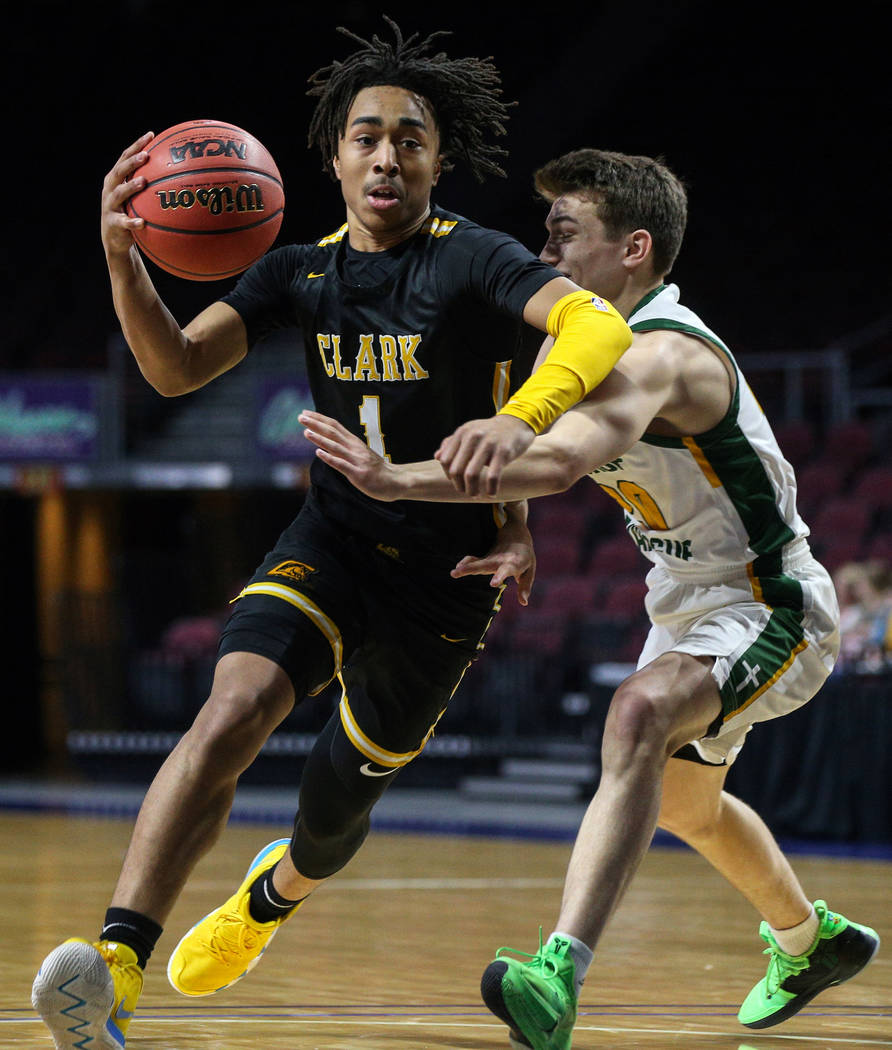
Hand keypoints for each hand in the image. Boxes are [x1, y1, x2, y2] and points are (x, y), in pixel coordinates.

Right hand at [101, 132, 153, 257]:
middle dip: (132, 162)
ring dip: (130, 187)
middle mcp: (110, 190)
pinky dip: (133, 222)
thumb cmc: (131, 214)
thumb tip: (181, 173)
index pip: (125, 158)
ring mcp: (110, 206)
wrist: (116, 241)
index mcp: (116, 180)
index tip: (151, 134)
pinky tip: (143, 223)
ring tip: (143, 182)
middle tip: (146, 156)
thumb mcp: (138, 198)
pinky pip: (124, 223)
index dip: (137, 145)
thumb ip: (150, 185)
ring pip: (118, 193)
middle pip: (119, 171)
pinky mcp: (113, 224)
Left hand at [300, 410, 397, 499]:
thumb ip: (344, 447)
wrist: (394, 481)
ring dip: (320, 439)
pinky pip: (341, 465)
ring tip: (306, 432)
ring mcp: (356, 460)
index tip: (305, 412)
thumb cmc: (374, 468)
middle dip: (316, 424)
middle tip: (300, 416)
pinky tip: (319, 453)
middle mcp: (354, 448)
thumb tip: (326, 441)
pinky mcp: (358, 473)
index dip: (319, 418)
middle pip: (333, 432)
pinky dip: (330, 458)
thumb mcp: (359, 453)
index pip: (334, 425)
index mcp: (354, 442)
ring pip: (335, 447)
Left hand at [435, 415, 534, 496]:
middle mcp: (473, 436)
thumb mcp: (469, 431)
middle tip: (466, 492)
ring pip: (471, 475)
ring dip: (472, 490)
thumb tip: (437, 457)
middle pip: (456, 470)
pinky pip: (492, 476)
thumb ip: (452, 443)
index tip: (458, 481)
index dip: (449, 475)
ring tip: (475, 495)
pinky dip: (490, 489)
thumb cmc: (490, 431)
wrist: (517, 423)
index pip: (445, 460)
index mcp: (462, 433)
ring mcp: (488, 444)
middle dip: (459, 486)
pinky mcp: (503, 452)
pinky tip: (491, 493)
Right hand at [451, 516, 535, 604]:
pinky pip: (473, 560)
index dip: (500, 576)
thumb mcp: (529, 570)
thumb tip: (523, 603)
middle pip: (485, 565)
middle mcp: (500, 560)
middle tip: (458, 572)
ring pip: (476, 562)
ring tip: (453, 573)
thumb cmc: (525, 556)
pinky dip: (465, 563)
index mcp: (514, 562)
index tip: (493, 583)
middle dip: (472, 569)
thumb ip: (525, 586)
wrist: (515, 534)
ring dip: (465, 567)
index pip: (506, 570)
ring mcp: (491, 557)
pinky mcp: (484, 558)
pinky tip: (456, 569)